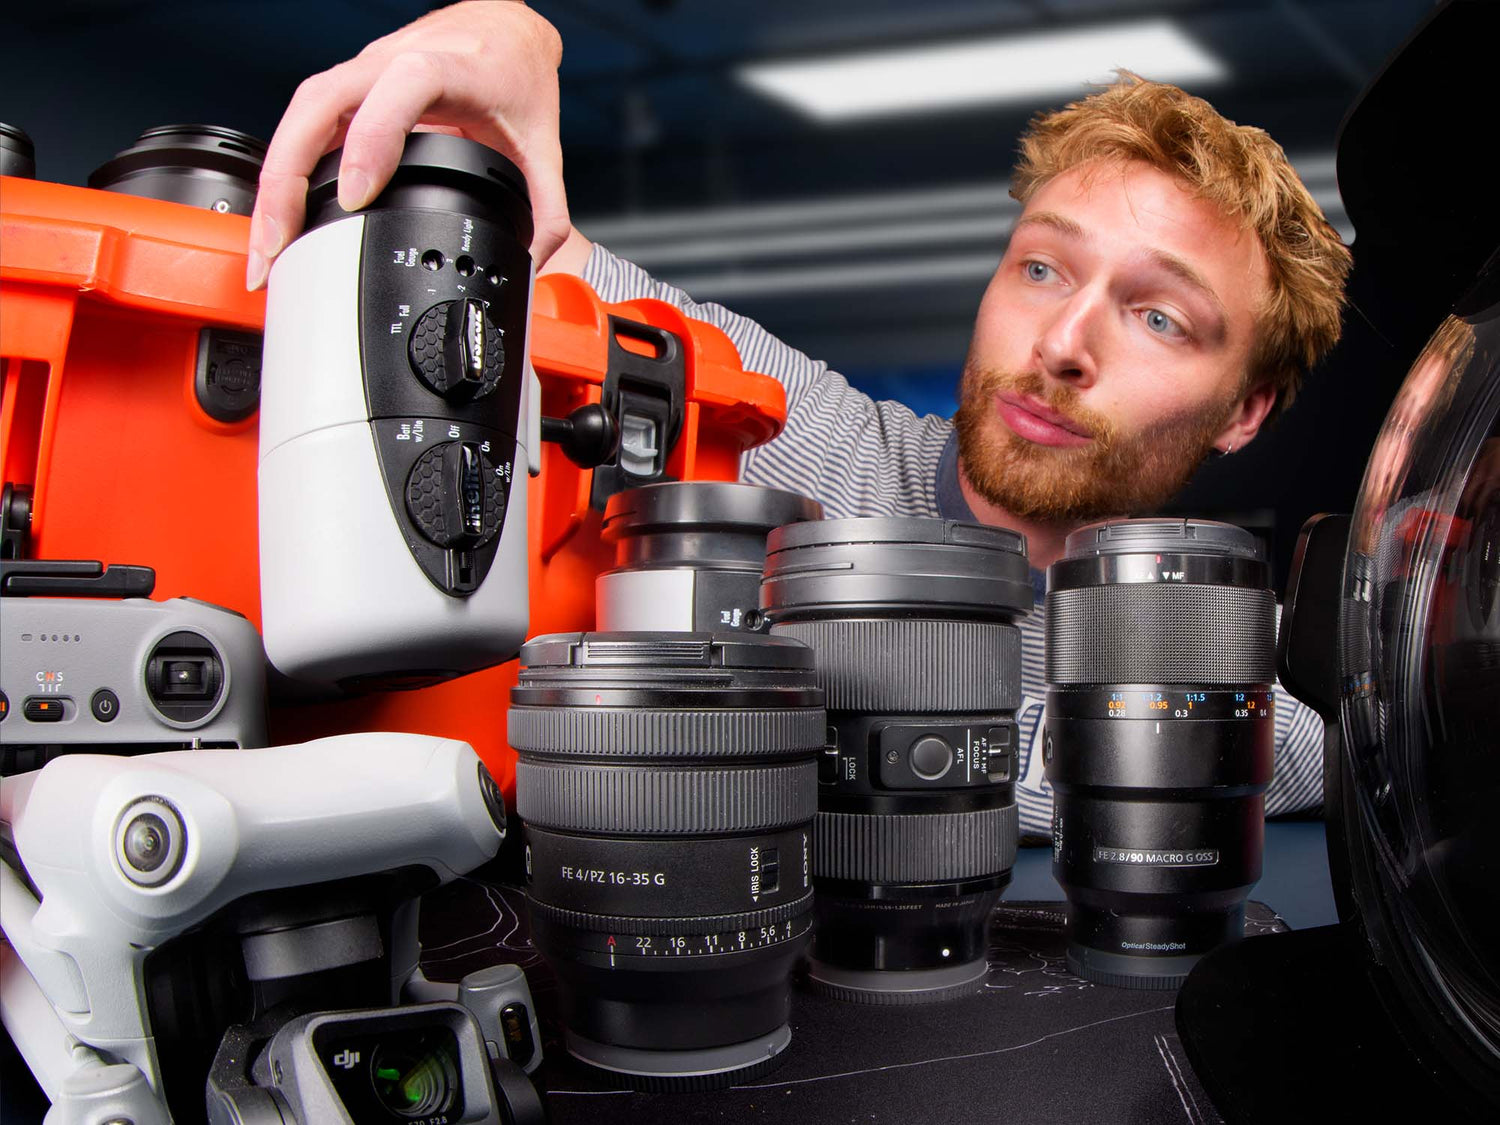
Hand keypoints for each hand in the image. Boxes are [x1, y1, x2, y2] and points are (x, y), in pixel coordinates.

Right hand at [247, 1, 567, 288]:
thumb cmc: (515, 75)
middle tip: (279, 243)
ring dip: (274, 180)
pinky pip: (305, 124)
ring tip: (267, 245)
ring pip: (301, 114)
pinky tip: (280, 216)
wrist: (502, 30)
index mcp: (450, 68)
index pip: (402, 87)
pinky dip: (285, 170)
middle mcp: (395, 61)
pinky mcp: (349, 90)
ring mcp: (364, 72)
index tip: (354, 195)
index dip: (372, 137)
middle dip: (290, 176)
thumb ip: (546, 208)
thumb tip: (533, 262)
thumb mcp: (543, 144)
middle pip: (322, 104)